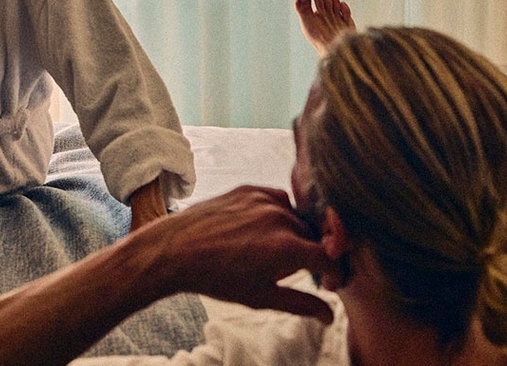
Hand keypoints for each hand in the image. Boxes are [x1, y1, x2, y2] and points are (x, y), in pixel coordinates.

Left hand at [131, 185, 333, 319]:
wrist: (175, 250)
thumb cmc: (216, 278)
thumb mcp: (261, 297)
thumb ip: (300, 304)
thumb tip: (328, 316)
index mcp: (287, 248)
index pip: (329, 258)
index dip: (331, 272)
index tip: (326, 281)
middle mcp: (280, 219)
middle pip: (312, 237)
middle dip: (308, 254)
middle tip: (288, 270)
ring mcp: (264, 200)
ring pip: (296, 217)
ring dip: (293, 233)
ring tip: (269, 250)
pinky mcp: (250, 189)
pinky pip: (278, 199)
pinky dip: (277, 213)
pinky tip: (261, 229)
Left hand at [294, 0, 355, 57]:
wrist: (336, 49)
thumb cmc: (319, 38)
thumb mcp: (307, 20)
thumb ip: (302, 6)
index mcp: (313, 16)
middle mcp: (323, 17)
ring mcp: (335, 19)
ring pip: (335, 3)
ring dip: (334, 0)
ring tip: (333, 5)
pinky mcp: (346, 23)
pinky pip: (345, 10)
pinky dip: (344, 8)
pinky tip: (342, 10)